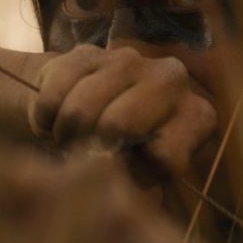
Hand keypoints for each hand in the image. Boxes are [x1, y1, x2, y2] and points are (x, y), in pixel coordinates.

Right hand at [27, 44, 216, 178]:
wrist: (85, 117)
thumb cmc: (123, 158)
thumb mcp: (142, 182)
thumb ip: (141, 189)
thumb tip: (119, 190)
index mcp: (198, 116)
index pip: (167, 157)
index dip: (139, 175)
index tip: (128, 172)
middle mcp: (174, 78)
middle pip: (119, 125)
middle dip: (93, 149)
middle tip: (87, 156)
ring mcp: (131, 58)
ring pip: (82, 110)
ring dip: (65, 134)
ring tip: (71, 140)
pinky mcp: (88, 52)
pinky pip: (54, 95)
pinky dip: (45, 118)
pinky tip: (55, 120)